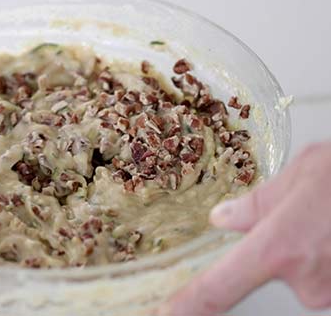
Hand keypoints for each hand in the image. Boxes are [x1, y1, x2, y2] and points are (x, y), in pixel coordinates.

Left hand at [160, 142, 330, 314]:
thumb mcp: (298, 175)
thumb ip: (254, 205)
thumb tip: (223, 220)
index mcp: (279, 247)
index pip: (216, 289)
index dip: (186, 307)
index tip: (162, 315)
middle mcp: (307, 280)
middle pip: (274, 271)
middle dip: (286, 246)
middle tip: (313, 216)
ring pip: (308, 276)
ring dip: (317, 252)